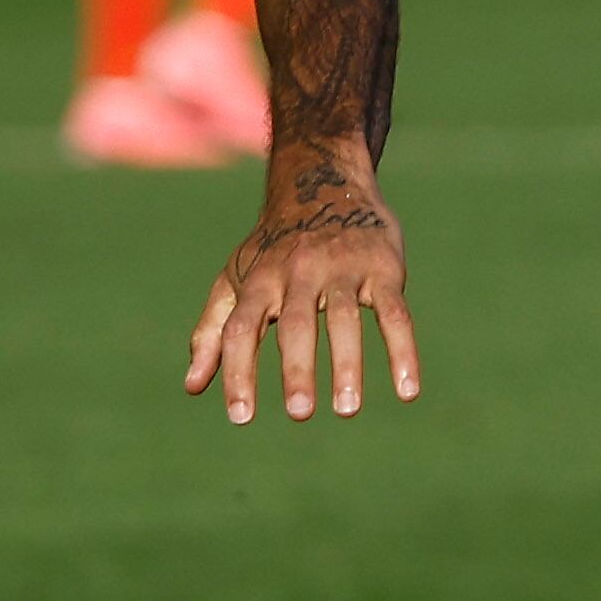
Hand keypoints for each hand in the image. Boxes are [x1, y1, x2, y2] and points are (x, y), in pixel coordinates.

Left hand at [188, 160, 421, 424]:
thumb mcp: (236, 281)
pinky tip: (407, 391)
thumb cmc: (272, 249)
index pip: (241, 330)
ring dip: (348, 366)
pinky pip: (395, 313)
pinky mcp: (382, 268)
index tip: (240, 417)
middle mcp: (297, 273)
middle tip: (299, 415)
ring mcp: (342, 269)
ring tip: (347, 410)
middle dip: (296, 370)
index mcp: (258, 281)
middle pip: (295, 325)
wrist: (323, 183)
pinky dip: (403, 351)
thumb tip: (192, 387)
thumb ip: (214, 332)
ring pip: (346, 320)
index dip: (237, 372)